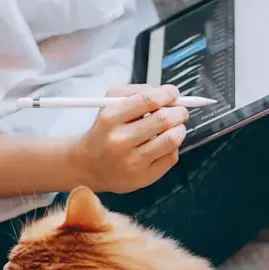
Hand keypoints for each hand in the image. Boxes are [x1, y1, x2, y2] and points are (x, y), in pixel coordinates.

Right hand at [69, 85, 188, 193]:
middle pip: (164, 120)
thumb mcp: (110, 102)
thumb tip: (167, 94)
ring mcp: (132, 162)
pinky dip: (173, 147)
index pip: (148, 100)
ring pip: (172, 140)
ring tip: (175, 127)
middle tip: (180, 111)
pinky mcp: (143, 177)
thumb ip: (137, 92)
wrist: (89, 164)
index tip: (173, 93)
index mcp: (110, 118)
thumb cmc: (105, 130)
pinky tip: (164, 144)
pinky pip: (171, 157)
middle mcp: (120, 141)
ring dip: (179, 129)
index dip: (167, 94)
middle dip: (179, 112)